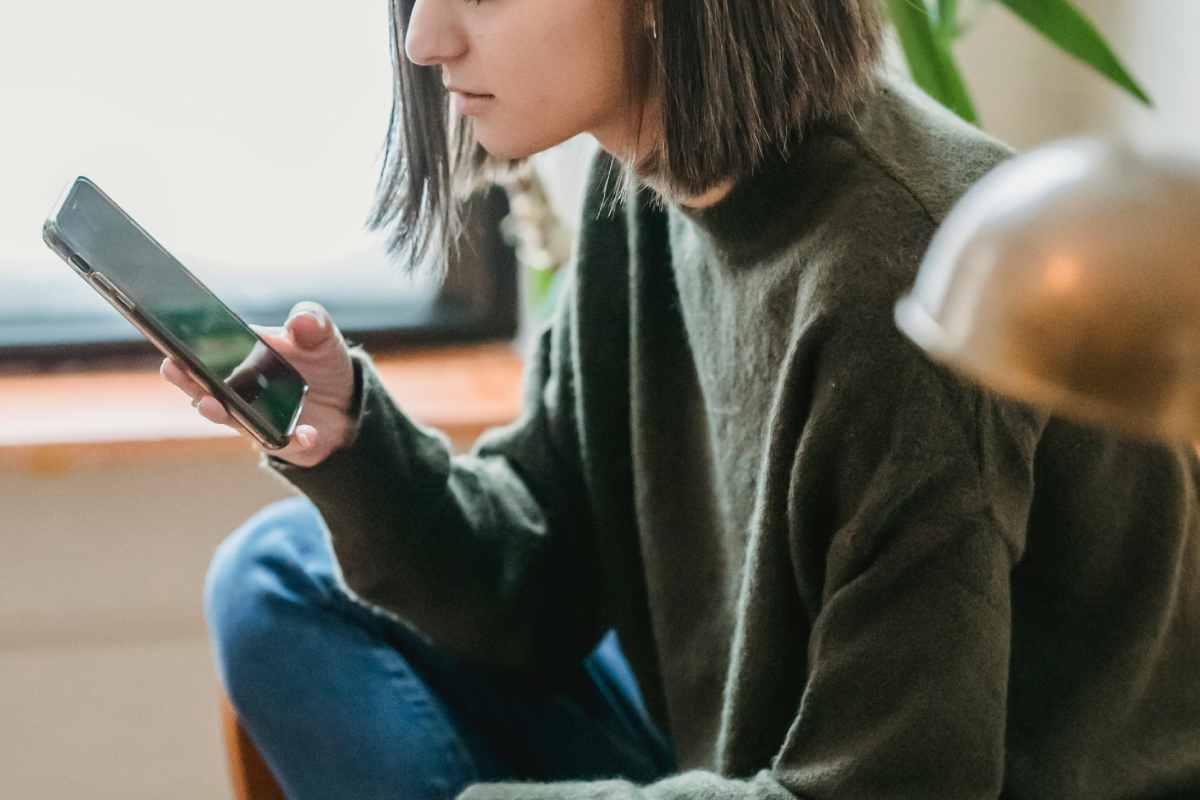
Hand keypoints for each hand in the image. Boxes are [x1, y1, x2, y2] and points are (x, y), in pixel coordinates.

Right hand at [160, 301, 355, 467]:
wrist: (347, 399)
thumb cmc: (321, 361)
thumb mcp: (321, 335)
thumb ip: (312, 321)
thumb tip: (300, 320)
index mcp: (243, 357)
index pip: (209, 353)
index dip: (188, 349)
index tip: (172, 343)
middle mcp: (240, 391)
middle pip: (206, 388)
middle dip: (188, 380)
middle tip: (172, 369)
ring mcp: (256, 418)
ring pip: (231, 419)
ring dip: (220, 413)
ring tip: (212, 405)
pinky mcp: (281, 441)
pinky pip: (283, 443)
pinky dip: (293, 440)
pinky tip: (306, 433)